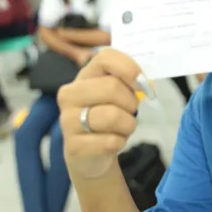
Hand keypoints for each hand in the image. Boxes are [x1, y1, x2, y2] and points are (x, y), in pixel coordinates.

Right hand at [58, 48, 153, 179]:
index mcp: (84, 76)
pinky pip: (111, 141)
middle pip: (112, 87)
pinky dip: (120, 142)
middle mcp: (70, 95)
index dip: (129, 68)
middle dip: (130, 102)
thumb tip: (143, 82)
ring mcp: (68, 121)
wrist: (91, 153)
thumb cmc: (108, 115)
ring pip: (112, 116)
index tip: (142, 84)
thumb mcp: (117, 93)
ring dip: (127, 125)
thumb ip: (128, 79)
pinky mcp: (73, 146)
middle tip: (129, 112)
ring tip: (121, 128)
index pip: (105, 58)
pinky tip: (111, 142)